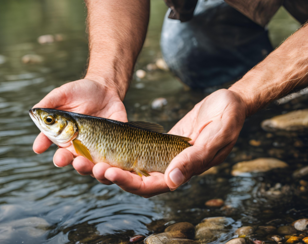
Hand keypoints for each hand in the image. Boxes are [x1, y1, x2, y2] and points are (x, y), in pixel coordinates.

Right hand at [33, 79, 126, 179]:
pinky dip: (115, 167)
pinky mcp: (116, 145)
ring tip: (90, 166)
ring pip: (94, 166)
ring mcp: (99, 149)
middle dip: (70, 162)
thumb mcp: (64, 94)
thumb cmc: (81, 91)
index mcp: (65, 139)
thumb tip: (33, 111)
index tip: (40, 149)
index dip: (51, 151)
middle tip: (67, 160)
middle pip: (74, 162)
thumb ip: (50, 102)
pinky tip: (112, 167)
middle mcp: (81, 147)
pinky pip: (116, 161)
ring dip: (92, 169)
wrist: (106, 88)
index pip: (57, 150)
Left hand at [99, 89, 246, 196]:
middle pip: (136, 179)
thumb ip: (196, 158)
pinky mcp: (160, 143)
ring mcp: (165, 156)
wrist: (230, 103)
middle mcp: (172, 168)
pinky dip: (120, 150)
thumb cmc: (229, 117)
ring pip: (133, 166)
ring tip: (88, 156)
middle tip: (89, 165)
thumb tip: (173, 180)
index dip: (129, 183)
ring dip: (111, 163)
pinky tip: (103, 144)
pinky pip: (137, 150)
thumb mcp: (217, 134)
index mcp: (186, 171)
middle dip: (112, 174)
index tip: (109, 172)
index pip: (152, 185)